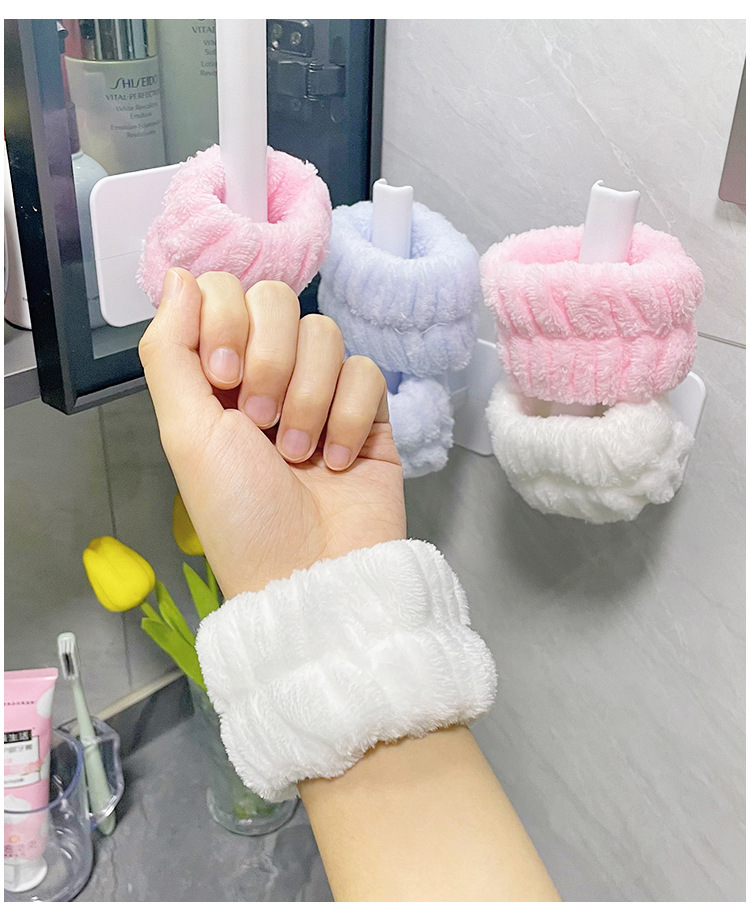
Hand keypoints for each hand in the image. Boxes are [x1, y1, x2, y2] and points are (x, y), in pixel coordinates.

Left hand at [138, 269, 405, 598]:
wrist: (310, 574)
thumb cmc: (241, 518)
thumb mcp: (185, 433)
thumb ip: (171, 349)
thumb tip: (177, 275)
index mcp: (216, 376)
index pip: (224, 290)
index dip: (226, 321)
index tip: (222, 379)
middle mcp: (267, 374)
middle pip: (278, 299)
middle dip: (270, 359)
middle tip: (261, 420)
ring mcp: (320, 390)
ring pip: (325, 333)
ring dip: (308, 397)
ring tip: (298, 454)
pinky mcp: (365, 411)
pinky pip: (366, 371)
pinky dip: (347, 417)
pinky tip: (335, 461)